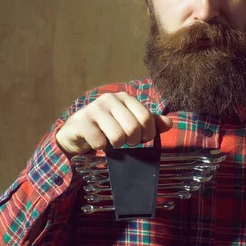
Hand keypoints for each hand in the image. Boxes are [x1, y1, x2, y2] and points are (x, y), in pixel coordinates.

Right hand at [55, 92, 172, 155]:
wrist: (76, 132)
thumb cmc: (106, 127)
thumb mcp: (129, 123)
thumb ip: (149, 122)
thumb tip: (169, 123)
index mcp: (125, 97)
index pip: (146, 118)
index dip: (148, 134)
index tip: (142, 140)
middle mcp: (110, 99)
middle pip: (133, 128)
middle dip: (132, 141)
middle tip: (126, 143)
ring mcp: (95, 109)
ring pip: (117, 136)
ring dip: (117, 145)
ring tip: (112, 143)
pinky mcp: (82, 122)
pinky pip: (100, 141)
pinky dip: (101, 147)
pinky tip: (97, 143)